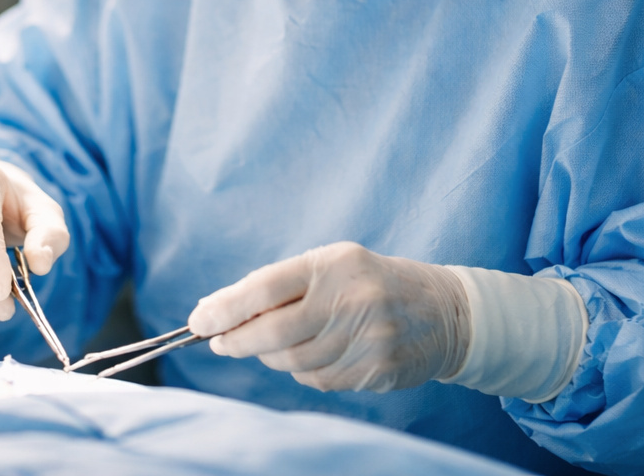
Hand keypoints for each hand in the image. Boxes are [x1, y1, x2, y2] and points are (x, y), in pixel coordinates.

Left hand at [187, 242, 469, 392]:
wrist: (444, 312)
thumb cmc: (369, 282)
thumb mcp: (331, 265)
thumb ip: (280, 285)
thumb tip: (217, 310)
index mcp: (334, 264)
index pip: (265, 288)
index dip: (225, 308)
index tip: (199, 320)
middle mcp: (351, 299)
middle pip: (273, 332)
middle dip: (235, 340)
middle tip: (217, 342)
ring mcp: (366, 339)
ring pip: (292, 361)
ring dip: (268, 355)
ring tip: (268, 343)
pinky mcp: (376, 370)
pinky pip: (317, 379)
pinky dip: (302, 370)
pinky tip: (309, 355)